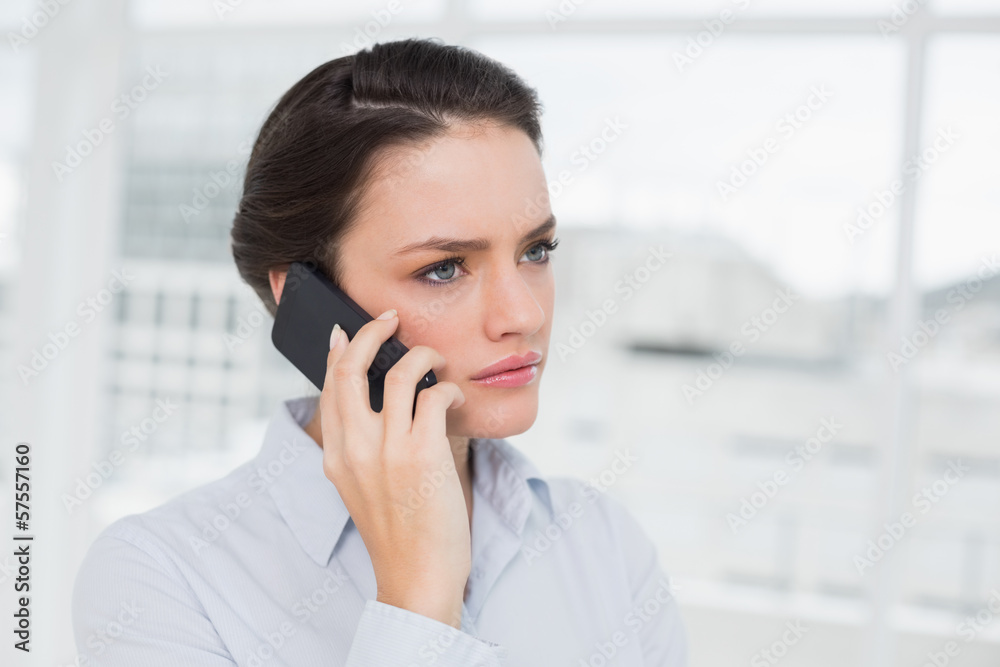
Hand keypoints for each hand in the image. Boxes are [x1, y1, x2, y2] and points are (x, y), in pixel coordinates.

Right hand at [320, 308, 468, 628]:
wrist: (416, 580)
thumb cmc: (399, 537)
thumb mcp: (363, 490)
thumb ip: (362, 451)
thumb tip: (380, 409)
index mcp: (335, 457)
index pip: (329, 389)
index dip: (338, 353)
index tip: (346, 332)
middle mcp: (355, 449)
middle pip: (352, 370)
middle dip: (370, 333)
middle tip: (391, 318)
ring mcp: (387, 452)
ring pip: (401, 374)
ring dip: (423, 355)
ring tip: (436, 358)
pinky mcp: (422, 456)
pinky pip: (435, 397)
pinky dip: (448, 389)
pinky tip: (455, 398)